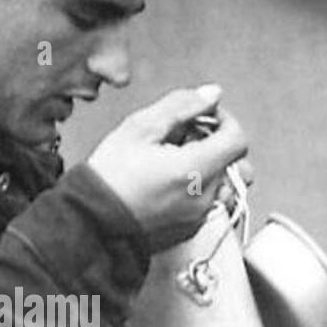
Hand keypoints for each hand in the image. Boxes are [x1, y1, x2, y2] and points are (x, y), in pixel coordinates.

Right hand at [86, 85, 251, 252]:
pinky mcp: (189, 231)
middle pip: (234, 162)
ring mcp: (198, 217)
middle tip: (185, 139)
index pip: (237, 138)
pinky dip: (197, 189)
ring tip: (177, 164)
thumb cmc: (108, 179)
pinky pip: (208, 204)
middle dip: (215, 144)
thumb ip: (181, 106)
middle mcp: (203, 198)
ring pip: (223, 184)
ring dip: (210, 168)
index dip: (224, 120)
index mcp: (194, 170)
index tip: (204, 118)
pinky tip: (169, 184)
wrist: (89, 223)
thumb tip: (211, 95)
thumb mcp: (139, 128)